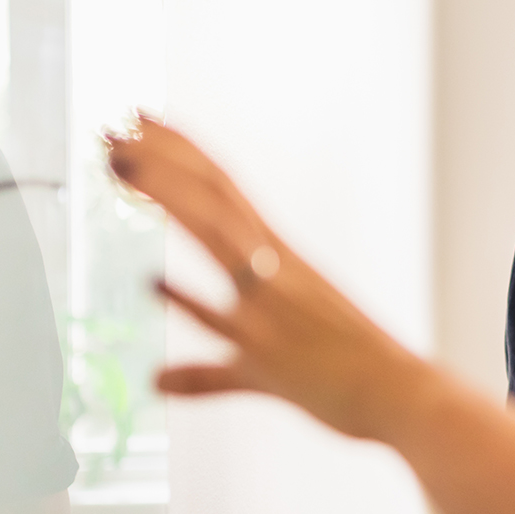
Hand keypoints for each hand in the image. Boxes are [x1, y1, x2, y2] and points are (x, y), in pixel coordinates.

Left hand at [104, 115, 429, 441]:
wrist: (400, 394)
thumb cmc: (347, 372)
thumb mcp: (264, 366)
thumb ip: (205, 371)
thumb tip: (156, 381)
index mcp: (280, 257)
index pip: (222, 187)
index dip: (180, 151)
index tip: (142, 119)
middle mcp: (274, 268)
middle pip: (213, 194)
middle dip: (162, 157)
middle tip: (114, 127)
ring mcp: (272, 304)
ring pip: (217, 232)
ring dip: (169, 192)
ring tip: (121, 162)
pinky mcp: (271, 349)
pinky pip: (229, 321)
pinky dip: (192, 303)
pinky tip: (153, 285)